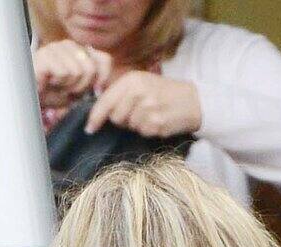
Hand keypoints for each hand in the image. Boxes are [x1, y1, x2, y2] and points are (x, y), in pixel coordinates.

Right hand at [34, 38, 112, 110]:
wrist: (30, 97)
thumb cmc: (52, 94)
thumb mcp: (78, 91)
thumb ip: (92, 84)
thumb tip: (101, 86)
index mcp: (80, 51)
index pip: (105, 60)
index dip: (102, 78)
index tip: (92, 90)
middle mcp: (70, 45)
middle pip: (91, 69)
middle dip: (81, 87)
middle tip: (67, 89)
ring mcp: (57, 48)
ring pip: (78, 71)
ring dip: (67, 86)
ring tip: (56, 85)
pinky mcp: (46, 55)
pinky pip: (64, 73)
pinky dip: (58, 83)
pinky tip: (48, 82)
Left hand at [84, 71, 201, 139]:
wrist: (191, 101)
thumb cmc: (163, 92)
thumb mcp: (141, 82)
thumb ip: (120, 91)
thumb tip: (97, 105)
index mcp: (132, 80)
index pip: (106, 101)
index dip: (96, 116)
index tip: (89, 128)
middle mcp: (138, 92)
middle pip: (115, 117)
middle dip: (121, 119)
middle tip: (136, 112)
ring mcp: (147, 109)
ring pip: (128, 126)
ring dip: (135, 125)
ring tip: (149, 114)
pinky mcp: (156, 124)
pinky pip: (141, 133)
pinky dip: (146, 130)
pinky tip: (156, 121)